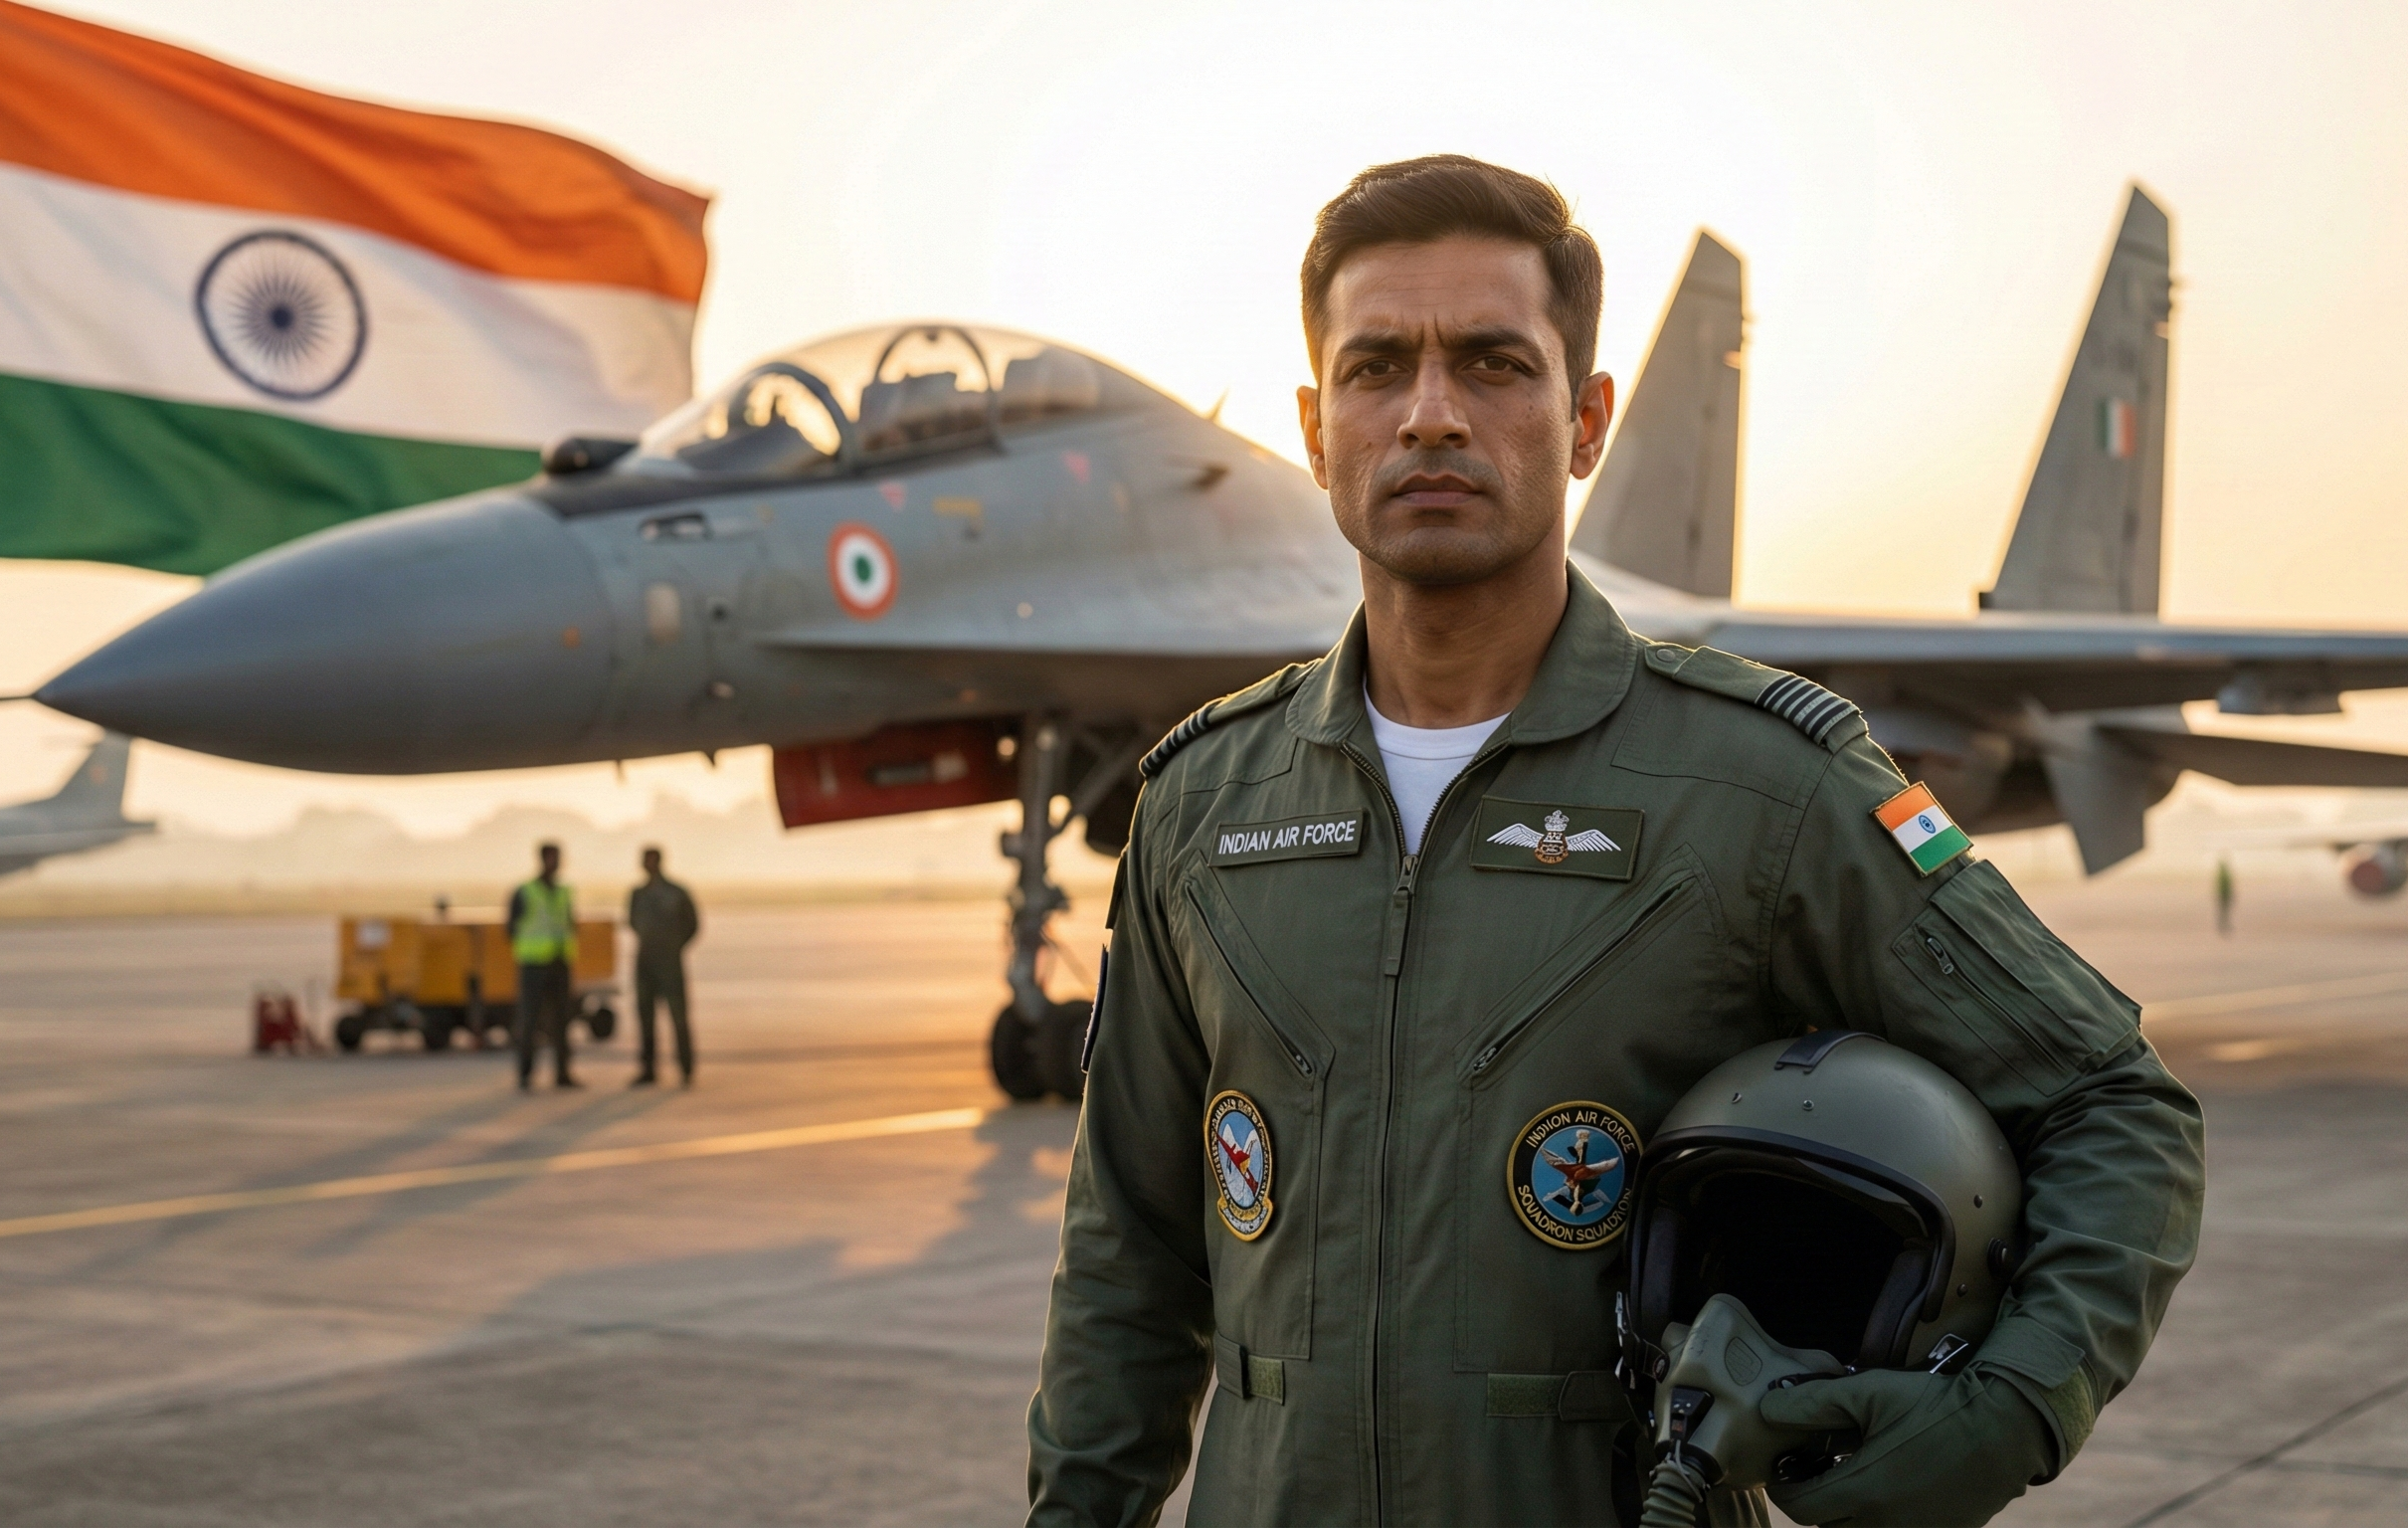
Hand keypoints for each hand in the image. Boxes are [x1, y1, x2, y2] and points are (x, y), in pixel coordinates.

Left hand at [1756, 1367, 2052, 1526]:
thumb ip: (1811, 1402)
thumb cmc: (1934, 1406)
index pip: (1798, 1507)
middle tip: (1815, 1469)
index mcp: (1863, 1491)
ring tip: (1848, 1477)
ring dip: (1844, 1512)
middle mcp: (1886, 1524)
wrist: (2003, 1427)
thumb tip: (1765, 1409)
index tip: (1784, 1468)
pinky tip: (1885, 1487)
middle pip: (1825, 1524)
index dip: (1783, 1486)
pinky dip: (1877, 1517)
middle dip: (1812, 1499)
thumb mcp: (1868, 1392)